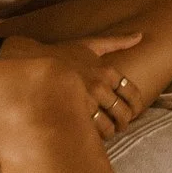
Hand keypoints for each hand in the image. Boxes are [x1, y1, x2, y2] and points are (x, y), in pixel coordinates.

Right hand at [2, 32, 144, 136]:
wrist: (31, 62)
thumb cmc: (63, 54)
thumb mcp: (91, 44)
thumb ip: (117, 41)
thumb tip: (140, 36)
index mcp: (106, 71)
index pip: (131, 93)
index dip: (136, 106)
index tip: (134, 111)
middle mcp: (99, 86)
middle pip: (122, 112)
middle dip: (124, 122)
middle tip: (121, 125)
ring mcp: (85, 101)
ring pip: (107, 125)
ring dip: (110, 132)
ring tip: (108, 132)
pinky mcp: (71, 113)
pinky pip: (89, 131)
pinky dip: (95, 136)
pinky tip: (93, 136)